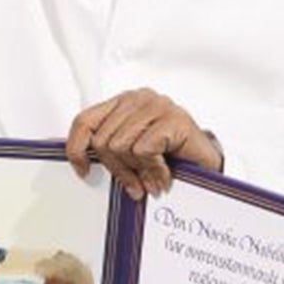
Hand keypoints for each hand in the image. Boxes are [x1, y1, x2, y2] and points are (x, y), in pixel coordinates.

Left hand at [65, 88, 222, 200]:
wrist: (207, 163)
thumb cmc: (169, 156)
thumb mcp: (131, 150)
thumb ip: (109, 149)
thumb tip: (82, 165)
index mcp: (122, 102)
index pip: (84, 121)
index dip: (76, 148)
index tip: (82, 170)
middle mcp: (137, 99)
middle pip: (102, 141)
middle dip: (118, 169)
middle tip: (135, 184)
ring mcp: (156, 106)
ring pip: (120, 146)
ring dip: (137, 171)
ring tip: (152, 179)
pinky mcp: (173, 119)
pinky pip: (144, 150)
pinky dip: (154, 170)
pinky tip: (164, 176)